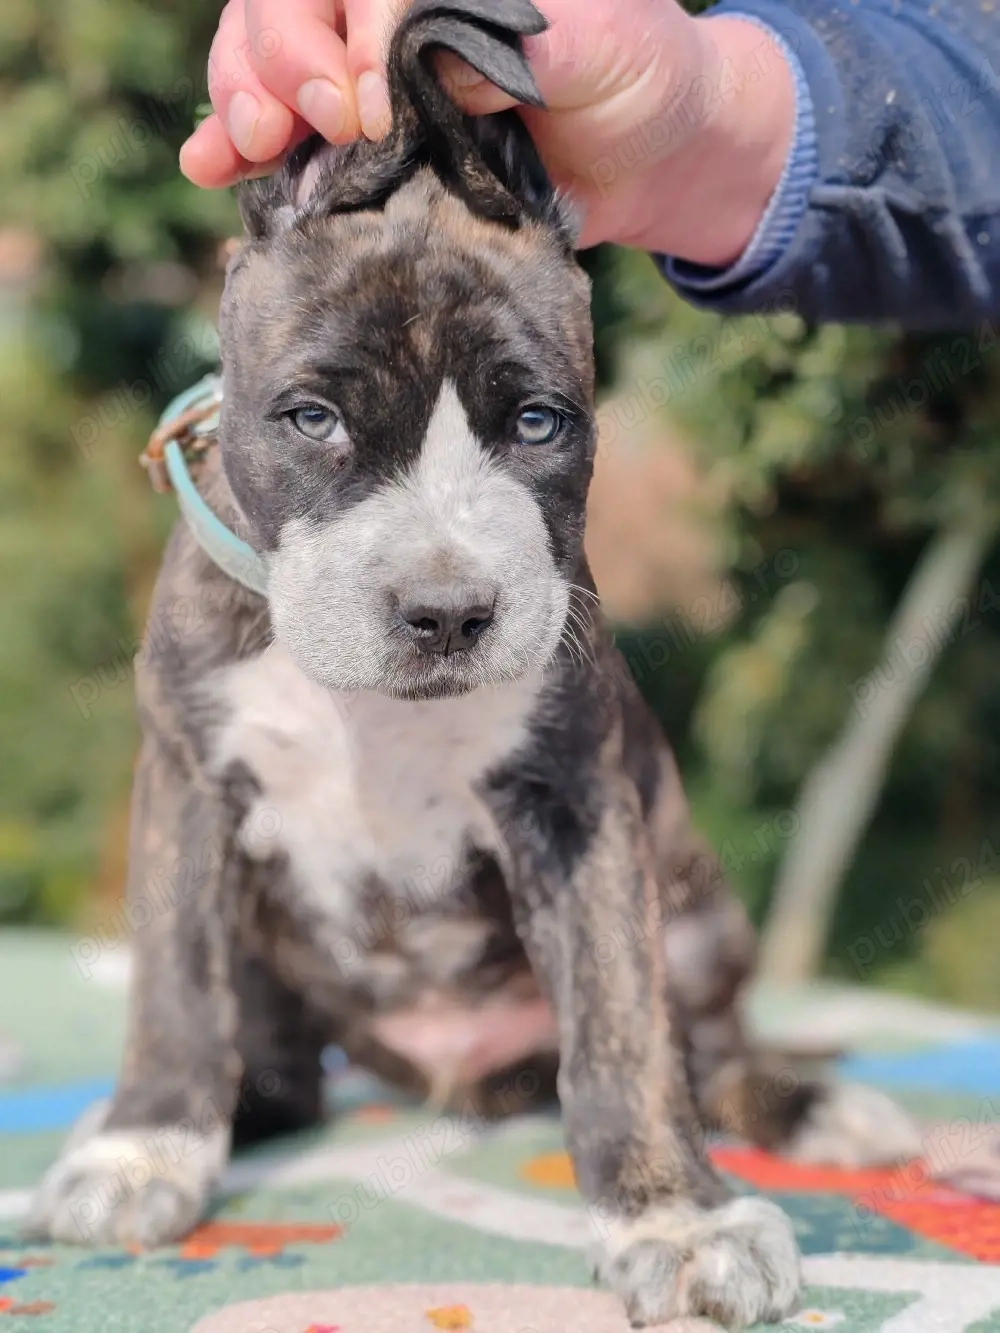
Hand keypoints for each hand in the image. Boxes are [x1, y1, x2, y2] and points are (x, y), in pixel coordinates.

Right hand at [181, 0, 794, 264]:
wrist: (653, 156)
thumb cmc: (637, 73)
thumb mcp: (599, 43)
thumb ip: (511, 44)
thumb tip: (411, 67)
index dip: (344, 33)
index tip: (371, 108)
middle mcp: (383, 10)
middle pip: (282, 7)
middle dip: (282, 64)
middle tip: (327, 128)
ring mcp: (362, 75)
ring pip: (263, 62)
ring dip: (242, 101)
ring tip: (251, 149)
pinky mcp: (362, 149)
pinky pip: (282, 136)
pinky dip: (235, 151)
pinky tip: (210, 169)